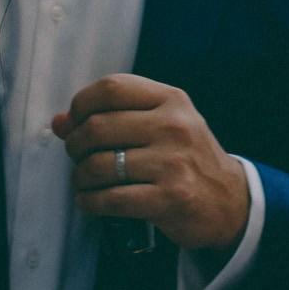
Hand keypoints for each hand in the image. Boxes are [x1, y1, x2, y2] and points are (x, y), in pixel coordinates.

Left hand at [55, 74, 249, 251]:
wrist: (229, 201)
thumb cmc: (187, 158)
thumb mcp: (162, 125)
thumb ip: (115, 117)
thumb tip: (60, 122)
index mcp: (171, 100)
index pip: (111, 87)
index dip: (81, 104)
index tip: (74, 121)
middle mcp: (174, 126)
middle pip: (98, 126)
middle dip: (74, 144)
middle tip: (75, 156)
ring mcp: (173, 163)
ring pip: (99, 165)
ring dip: (80, 177)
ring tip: (83, 181)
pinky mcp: (169, 198)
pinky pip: (110, 199)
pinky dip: (90, 202)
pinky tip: (90, 201)